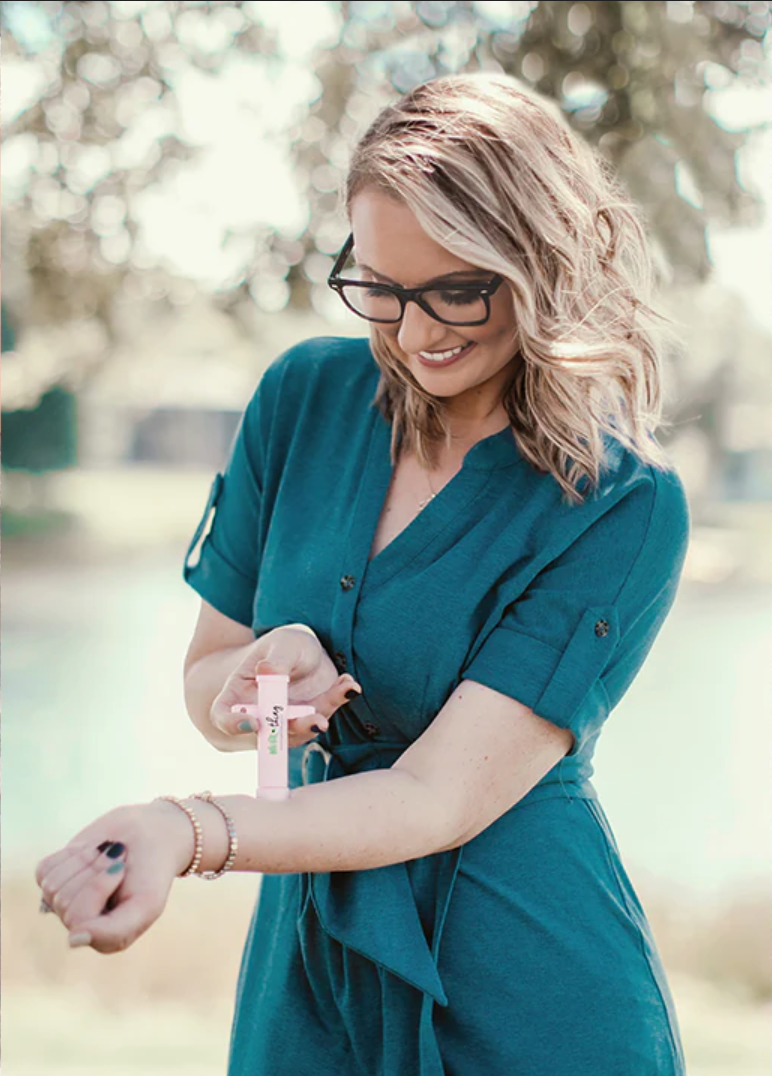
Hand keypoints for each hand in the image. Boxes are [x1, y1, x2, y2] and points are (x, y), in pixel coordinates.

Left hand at [35, 800, 190, 953]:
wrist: (150, 833)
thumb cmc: (150, 871)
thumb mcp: (145, 904)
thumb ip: (115, 931)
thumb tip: (73, 940)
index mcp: (104, 938)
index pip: (79, 919)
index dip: (100, 886)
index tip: (122, 870)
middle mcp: (80, 924)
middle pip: (64, 901)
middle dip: (93, 870)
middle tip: (117, 859)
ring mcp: (65, 902)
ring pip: (53, 886)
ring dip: (84, 861)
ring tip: (106, 854)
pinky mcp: (54, 879)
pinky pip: (45, 871)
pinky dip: (69, 855)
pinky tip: (90, 853)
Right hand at [210, 626, 360, 746]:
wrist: (306, 650)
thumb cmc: (284, 644)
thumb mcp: (281, 643)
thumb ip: (276, 659)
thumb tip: (267, 672)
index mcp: (239, 694)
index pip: (223, 716)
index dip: (233, 724)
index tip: (254, 722)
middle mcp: (260, 713)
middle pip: (268, 733)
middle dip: (294, 728)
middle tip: (318, 721)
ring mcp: (286, 720)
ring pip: (300, 730)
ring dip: (322, 716)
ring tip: (345, 688)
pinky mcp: (310, 718)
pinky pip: (323, 716)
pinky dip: (338, 701)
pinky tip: (350, 684)